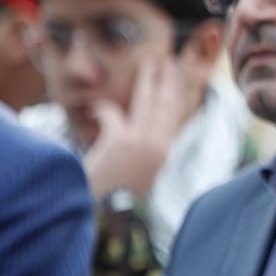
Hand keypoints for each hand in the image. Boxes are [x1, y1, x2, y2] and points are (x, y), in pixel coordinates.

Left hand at [84, 55, 194, 200]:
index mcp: (166, 155)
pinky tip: (96, 108)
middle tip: (169, 62)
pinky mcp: (119, 142)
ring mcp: (140, 143)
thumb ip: (148, 155)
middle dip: (168, 82)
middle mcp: (159, 146)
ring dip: (149, 81)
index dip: (176, 96)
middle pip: (166, 106)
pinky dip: (103, 110)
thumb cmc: (119, 199)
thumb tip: (144, 136)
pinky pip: (112, 114)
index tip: (178, 80)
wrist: (105, 213)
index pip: (174, 118)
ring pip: (148, 104)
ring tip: (151, 64)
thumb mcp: (143, 178)